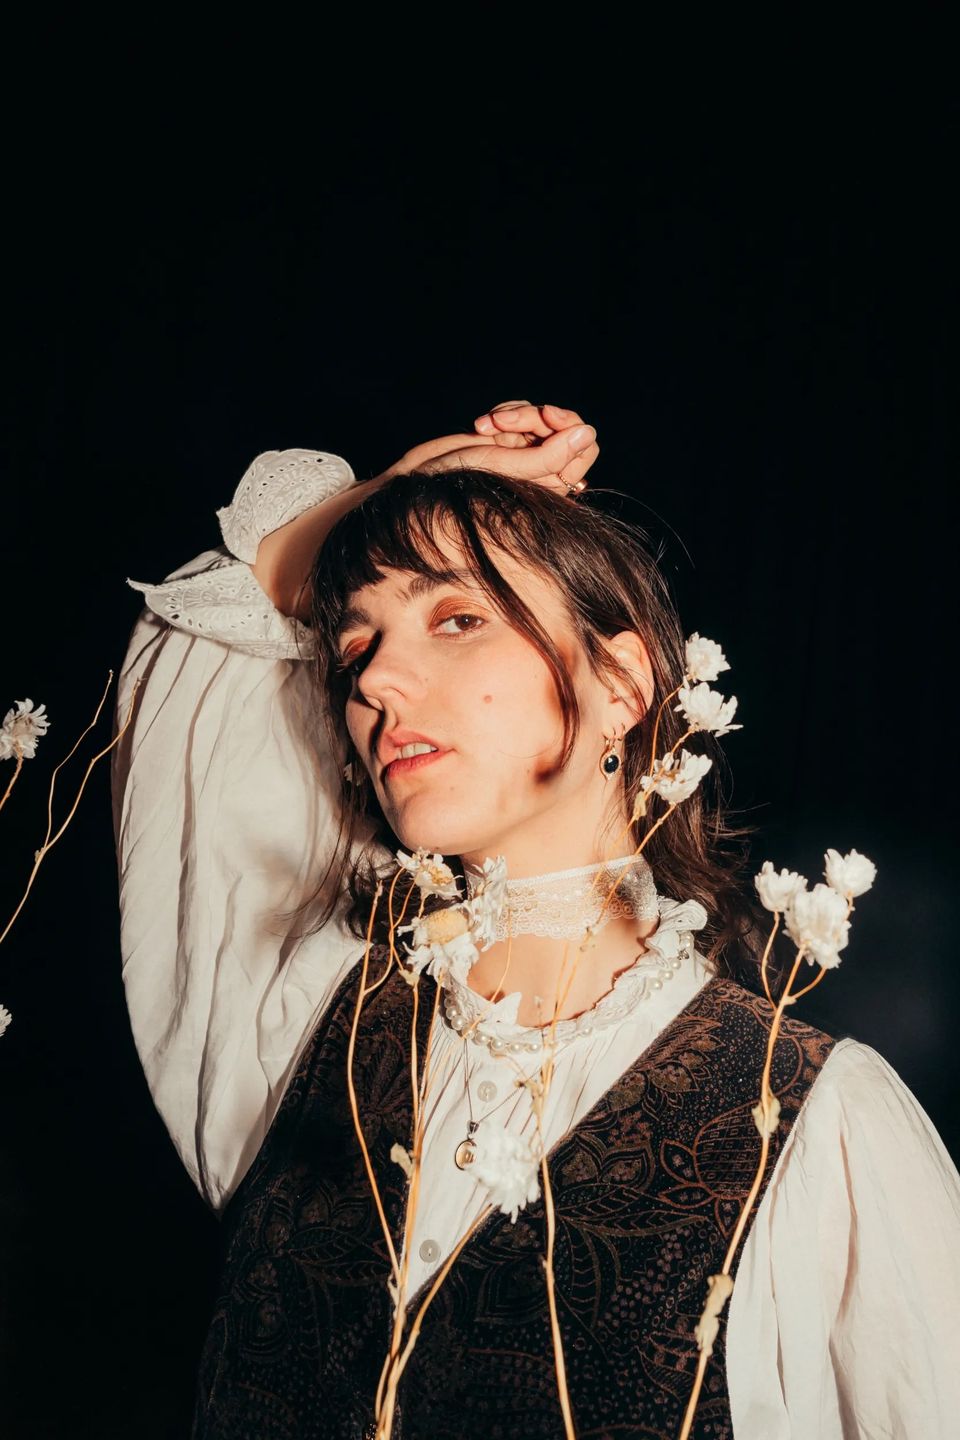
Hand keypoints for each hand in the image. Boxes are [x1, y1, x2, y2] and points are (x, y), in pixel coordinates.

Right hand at [375, 401, 598, 497]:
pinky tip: (480, 424)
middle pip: (565, 427)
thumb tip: (586, 433)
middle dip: (535, 415)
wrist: (416, 487)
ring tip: (482, 425)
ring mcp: (524, 454)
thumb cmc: (457, 487)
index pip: (584, 448)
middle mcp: (542, 471)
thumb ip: (550, 456)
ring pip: (541, 418)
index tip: (544, 414)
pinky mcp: (506, 441)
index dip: (567, 425)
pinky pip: (520, 416)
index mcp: (551, 487)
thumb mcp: (505, 468)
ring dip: (514, 413)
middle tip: (502, 418)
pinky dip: (504, 412)